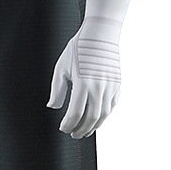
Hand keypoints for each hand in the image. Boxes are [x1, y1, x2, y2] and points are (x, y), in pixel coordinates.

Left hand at [48, 19, 121, 138]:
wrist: (100, 35)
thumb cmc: (79, 49)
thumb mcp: (61, 68)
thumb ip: (57, 90)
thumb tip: (53, 106)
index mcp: (82, 84)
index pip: (75, 114)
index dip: (68, 125)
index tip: (63, 128)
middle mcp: (98, 88)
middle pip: (90, 119)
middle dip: (81, 130)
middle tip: (74, 134)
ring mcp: (110, 87)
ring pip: (103, 115)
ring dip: (93, 126)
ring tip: (85, 131)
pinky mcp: (117, 85)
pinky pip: (112, 106)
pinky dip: (104, 116)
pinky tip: (97, 118)